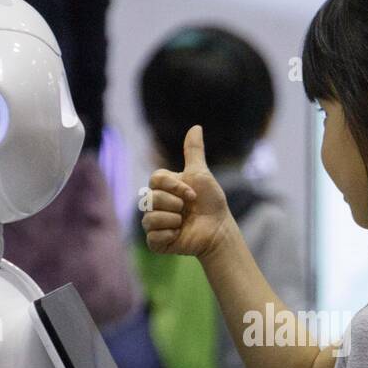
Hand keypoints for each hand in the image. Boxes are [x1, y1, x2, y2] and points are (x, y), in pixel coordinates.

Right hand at [142, 125, 234, 257]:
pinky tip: (179, 235)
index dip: (174, 186)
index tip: (192, 194)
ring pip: (150, 218)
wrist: (218, 229)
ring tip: (183, 223)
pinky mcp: (156, 241)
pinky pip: (153, 236)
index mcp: (162, 187)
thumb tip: (196, 126)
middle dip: (175, 204)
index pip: (155, 179)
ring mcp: (154, 223)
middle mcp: (155, 204)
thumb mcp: (201, 174)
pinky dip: (169, 235)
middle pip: (151, 198)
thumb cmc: (210, 202)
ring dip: (173, 220)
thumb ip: (194, 152)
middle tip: (188, 210)